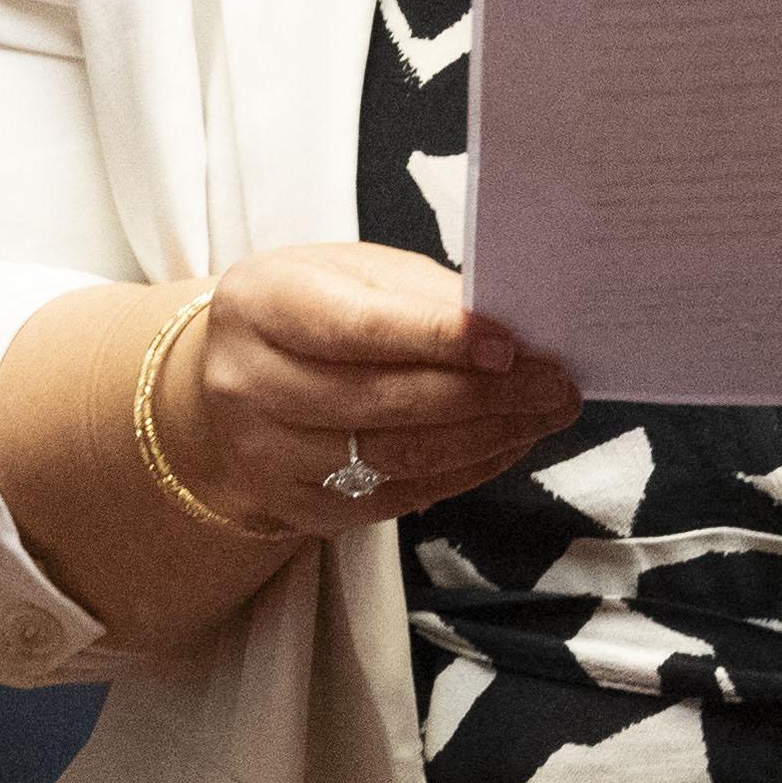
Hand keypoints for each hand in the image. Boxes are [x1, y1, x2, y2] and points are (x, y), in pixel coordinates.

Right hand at [170, 242, 583, 537]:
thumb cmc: (305, 315)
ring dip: (486, 438)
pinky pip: (396, 497)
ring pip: (396, 456)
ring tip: (544, 415)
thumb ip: (419, 296)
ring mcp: (268, 455)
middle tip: (556, 385)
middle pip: (383, 399)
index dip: (438, 338)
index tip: (511, 344)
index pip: (356, 327)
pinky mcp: (296, 507)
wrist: (226, 386)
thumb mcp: (347, 275)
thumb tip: (509, 328)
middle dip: (485, 395)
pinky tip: (504, 446)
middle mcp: (250, 383)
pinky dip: (462, 472)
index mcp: (261, 305)